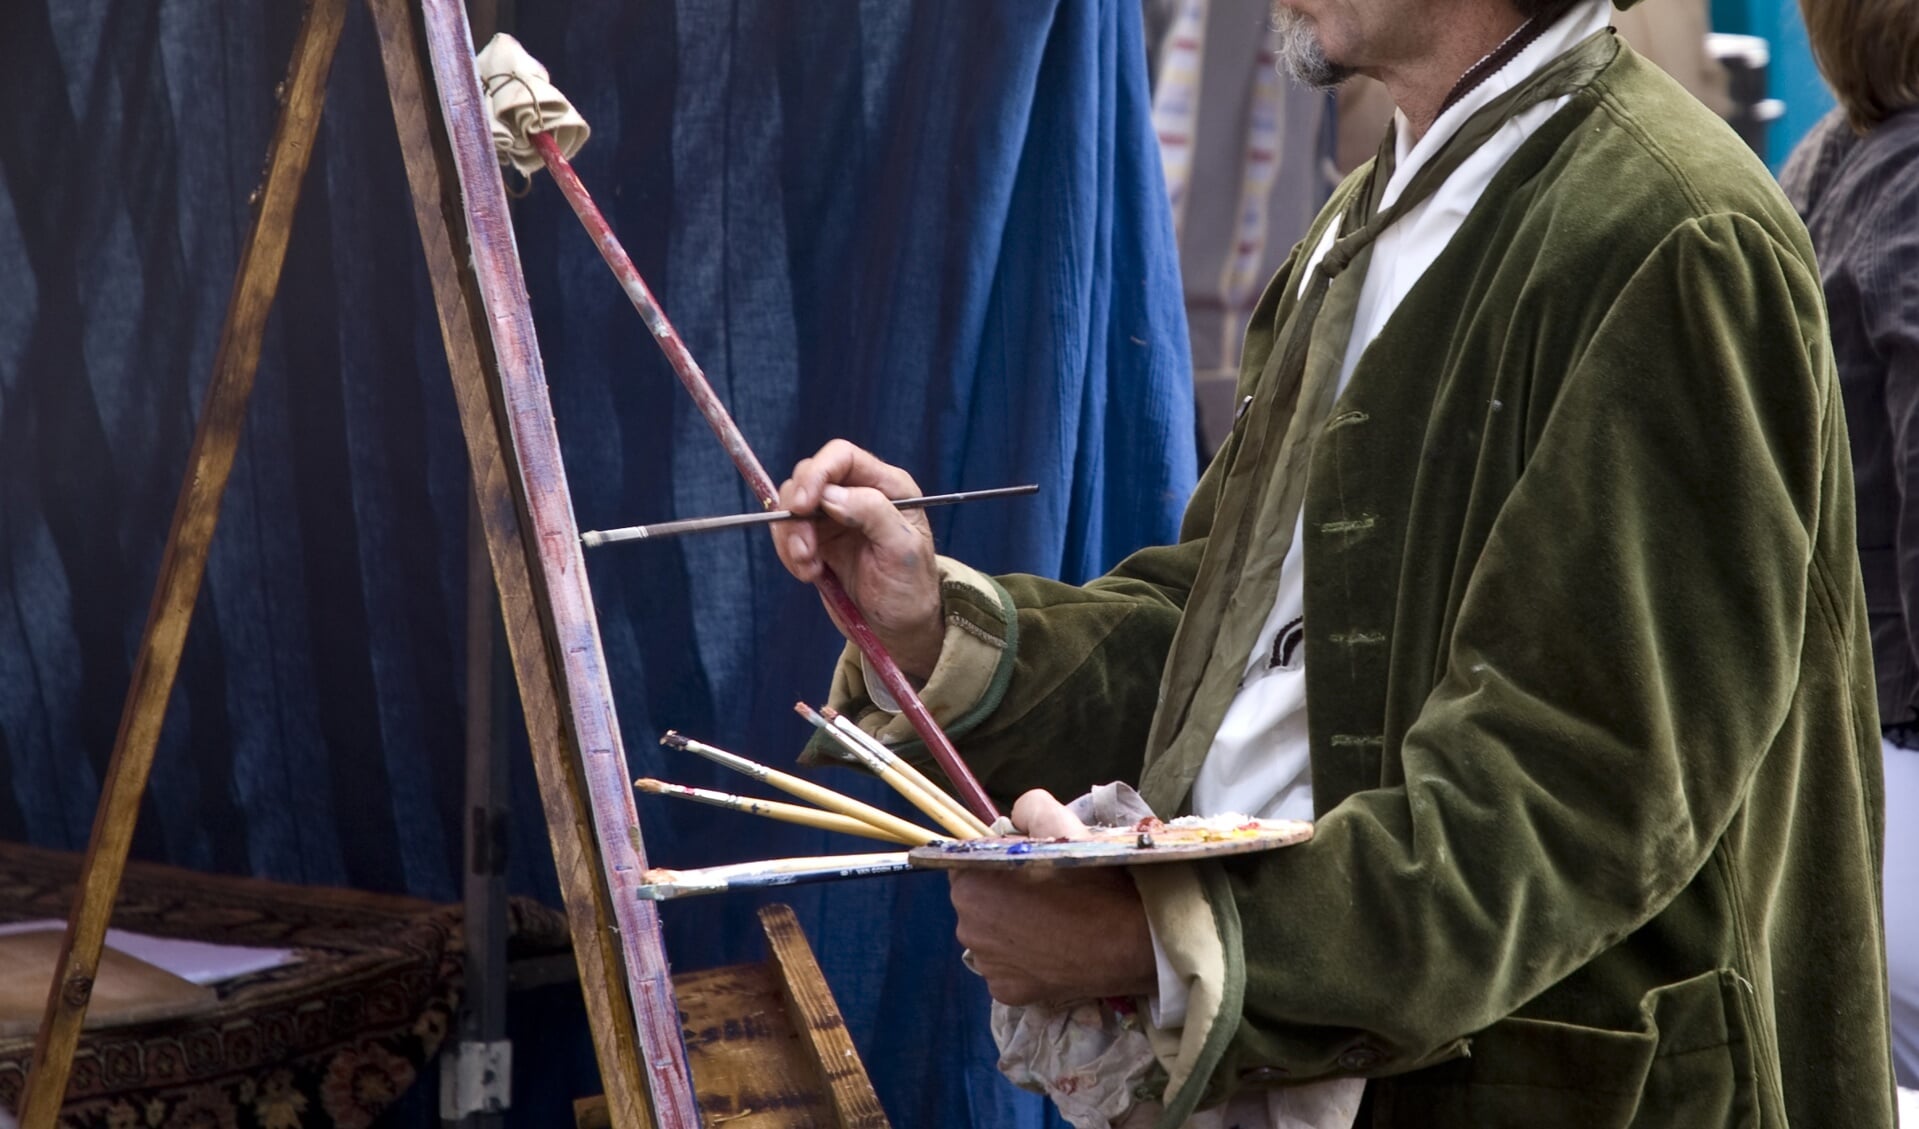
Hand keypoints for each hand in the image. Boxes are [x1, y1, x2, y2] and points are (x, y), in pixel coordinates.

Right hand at [773, 440, 943, 678]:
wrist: (898, 627)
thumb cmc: (911, 587)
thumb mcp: (902, 549)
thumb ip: (873, 513)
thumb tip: (830, 495)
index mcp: (886, 485)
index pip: (841, 456)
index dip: (817, 473)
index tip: (803, 505)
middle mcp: (857, 493)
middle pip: (808, 476)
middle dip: (798, 512)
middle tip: (806, 551)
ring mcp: (833, 516)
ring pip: (790, 504)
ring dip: (791, 537)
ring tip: (810, 569)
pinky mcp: (816, 539)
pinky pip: (787, 532)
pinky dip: (789, 552)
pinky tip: (810, 573)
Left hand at [950, 790, 1156, 1005]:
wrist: (1130, 942)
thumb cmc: (1093, 881)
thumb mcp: (1061, 823)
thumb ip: (1027, 808)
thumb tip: (1014, 821)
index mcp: (971, 884)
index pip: (968, 862)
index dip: (996, 860)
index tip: (1025, 865)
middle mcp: (967, 927)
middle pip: (976, 902)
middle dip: (1000, 896)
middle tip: (1043, 894)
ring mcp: (986, 965)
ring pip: (991, 937)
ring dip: (1010, 929)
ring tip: (1051, 925)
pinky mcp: (1005, 993)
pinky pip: (1007, 968)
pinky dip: (1023, 961)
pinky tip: (1052, 952)